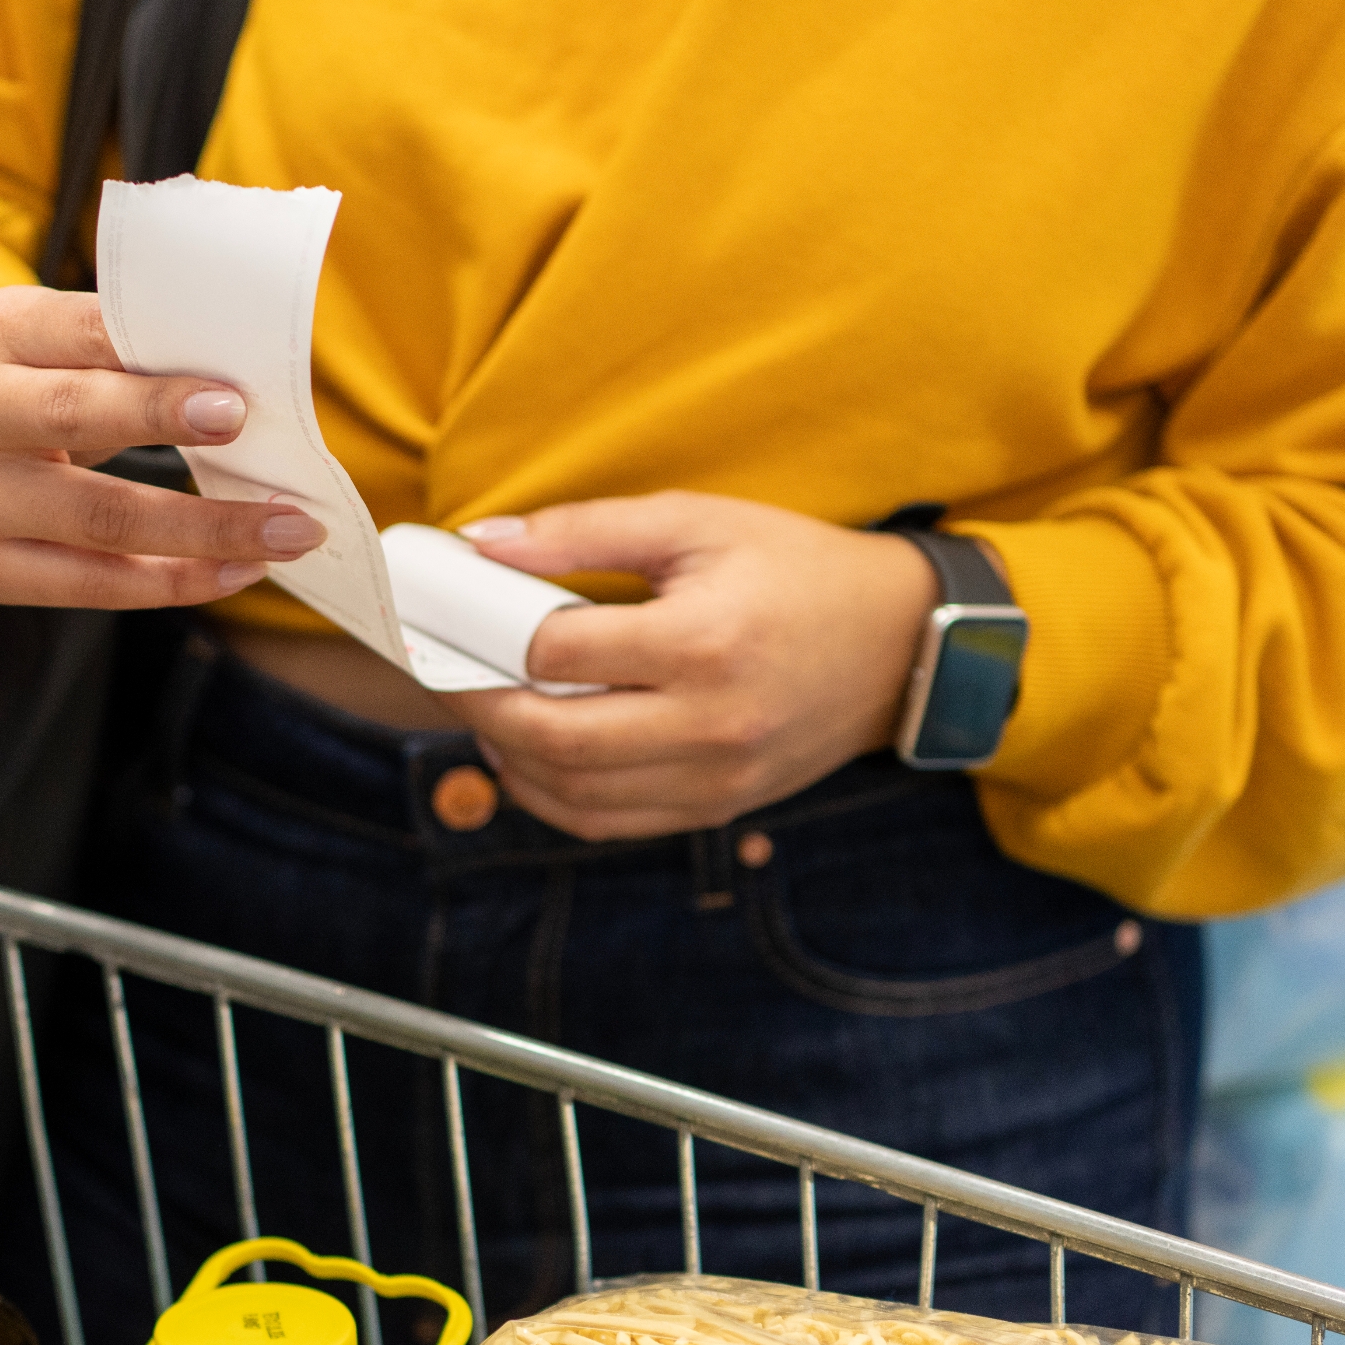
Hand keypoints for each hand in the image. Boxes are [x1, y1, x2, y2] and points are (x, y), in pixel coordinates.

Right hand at [0, 286, 323, 606]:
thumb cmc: (18, 390)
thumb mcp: (45, 342)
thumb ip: (116, 351)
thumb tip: (240, 386)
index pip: (82, 338)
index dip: (154, 370)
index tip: (233, 398)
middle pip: (77, 419)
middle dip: (169, 428)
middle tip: (254, 440)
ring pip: (99, 519)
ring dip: (206, 530)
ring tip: (285, 533)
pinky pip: (88, 584)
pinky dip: (171, 582)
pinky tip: (232, 573)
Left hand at [451, 492, 946, 841]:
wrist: (899, 645)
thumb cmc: (795, 570)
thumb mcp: (696, 522)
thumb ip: (584, 530)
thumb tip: (483, 542)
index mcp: (704, 641)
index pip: (556, 654)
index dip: (484, 636)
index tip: (445, 620)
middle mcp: (711, 723)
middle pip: (554, 738)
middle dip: (480, 706)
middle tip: (448, 672)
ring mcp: (716, 779)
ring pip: (573, 794)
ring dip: (509, 758)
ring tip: (487, 710)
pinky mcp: (718, 810)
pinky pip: (609, 823)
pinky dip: (553, 796)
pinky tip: (533, 755)